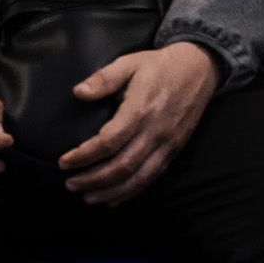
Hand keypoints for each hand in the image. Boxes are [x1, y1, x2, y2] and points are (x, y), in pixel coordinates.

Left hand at [58, 43, 220, 205]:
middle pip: (123, 165)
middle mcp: (156, 132)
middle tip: (70, 184)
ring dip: (111, 191)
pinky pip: (153, 176)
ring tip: (87, 197)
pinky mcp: (175, 150)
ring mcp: (168, 144)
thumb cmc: (158, 66)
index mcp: (141, 110)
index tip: (64, 162)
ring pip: (139, 177)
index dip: (85, 155)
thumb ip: (103, 79)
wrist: (199, 69)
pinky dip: (133, 191)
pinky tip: (115, 199)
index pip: (109, 142)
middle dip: (93, 179)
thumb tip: (78, 92)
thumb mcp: (128, 63)